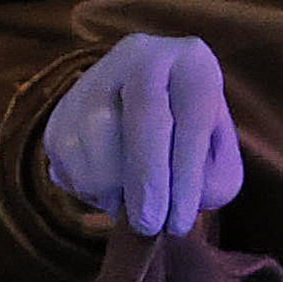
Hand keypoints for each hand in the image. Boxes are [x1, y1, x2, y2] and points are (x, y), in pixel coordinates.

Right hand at [43, 33, 245, 237]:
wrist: (154, 124)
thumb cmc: (194, 148)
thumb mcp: (218, 164)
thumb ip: (210, 182)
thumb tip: (169, 200)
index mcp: (193, 63)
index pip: (193, 117)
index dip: (184, 176)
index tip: (178, 224)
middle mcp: (144, 55)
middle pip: (143, 115)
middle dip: (145, 180)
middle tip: (147, 226)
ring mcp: (98, 75)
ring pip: (95, 133)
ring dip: (111, 186)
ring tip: (130, 203)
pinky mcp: (64, 104)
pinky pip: (64, 151)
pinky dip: (85, 185)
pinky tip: (109, 189)